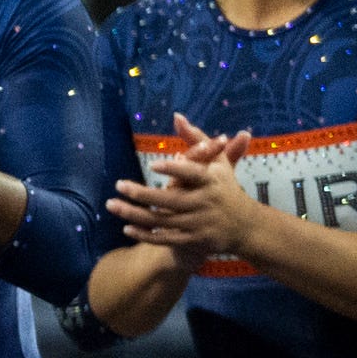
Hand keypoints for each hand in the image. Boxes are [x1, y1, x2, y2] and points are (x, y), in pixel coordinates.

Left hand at [106, 111, 263, 266]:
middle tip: (118, 184)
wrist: (245, 225)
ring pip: (161, 220)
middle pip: (169, 199)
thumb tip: (176, 116)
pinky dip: (145, 235)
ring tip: (111, 205)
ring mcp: (199, 223)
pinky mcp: (193, 240)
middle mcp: (205, 202)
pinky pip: (165, 239)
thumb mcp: (217, 162)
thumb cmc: (224, 186)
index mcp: (212, 181)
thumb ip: (196, 139)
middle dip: (141, 193)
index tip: (153, 164)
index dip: (175, 169)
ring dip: (134, 214)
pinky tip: (126, 228)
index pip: (193, 174)